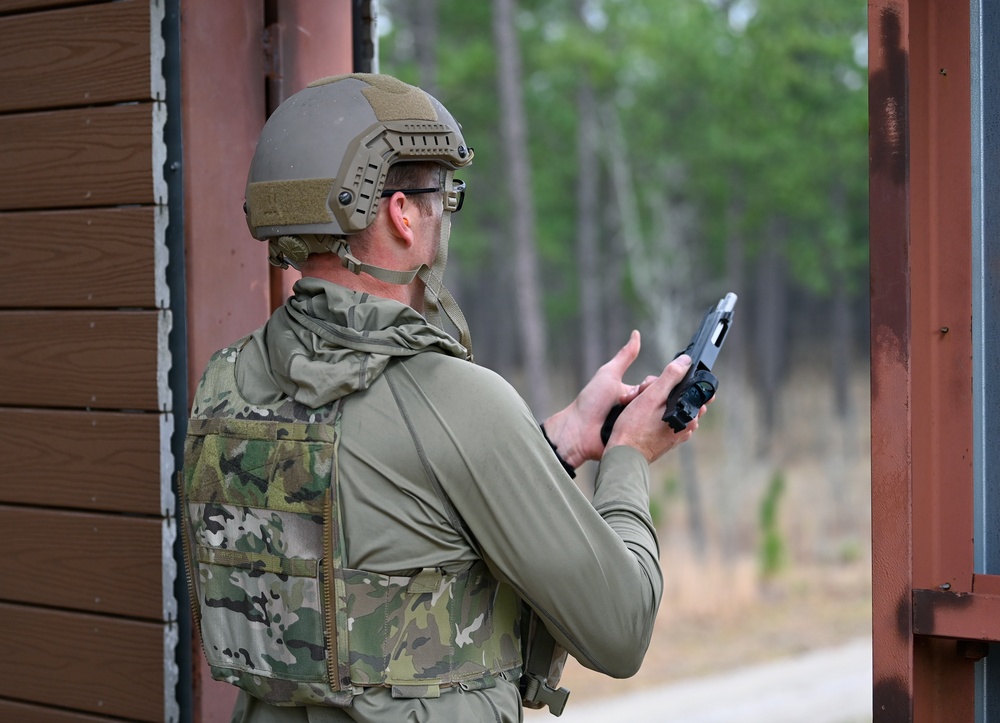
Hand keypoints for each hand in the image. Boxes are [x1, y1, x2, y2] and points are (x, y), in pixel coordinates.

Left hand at [543, 331, 655, 467]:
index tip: (641, 389)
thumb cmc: (590, 401)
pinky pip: (652, 434)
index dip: (653, 385)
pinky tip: (655, 428)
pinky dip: (652, 430)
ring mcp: (638, 424)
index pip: (656, 385)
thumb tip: (636, 333)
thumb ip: (625, 356)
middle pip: (659, 400)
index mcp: (634, 393)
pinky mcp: (638, 438)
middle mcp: (638, 408)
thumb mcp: (609, 374)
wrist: (578, 431)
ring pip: (657, 417)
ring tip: (637, 414)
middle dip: (651, 399)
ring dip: (651, 415)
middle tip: (633, 402)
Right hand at [605, 353, 704, 462]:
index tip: (656, 382)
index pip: (692, 387)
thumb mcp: (651, 396)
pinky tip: (636, 415)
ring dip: (651, 400)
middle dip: (658, 389)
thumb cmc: (633, 428)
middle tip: (640, 393)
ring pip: (668, 406)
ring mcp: (677, 434)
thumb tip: (685, 361)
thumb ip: (671, 377)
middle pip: (678, 395)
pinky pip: (662, 419)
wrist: (622, 456)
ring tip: (633, 404)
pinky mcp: (666, 440)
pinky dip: (650, 413)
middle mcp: (687, 426)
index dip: (674, 378)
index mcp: (689, 414)